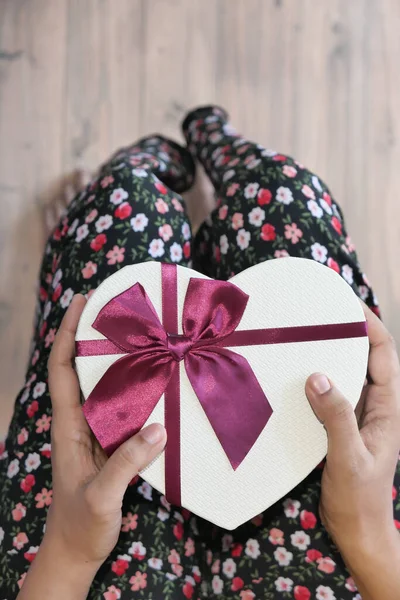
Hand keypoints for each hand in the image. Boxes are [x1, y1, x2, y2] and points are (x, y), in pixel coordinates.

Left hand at [18, 295, 166, 599]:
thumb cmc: (80, 524)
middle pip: (82, 367)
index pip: (63, 368)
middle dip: (96, 334)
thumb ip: (126, 462)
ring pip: (105, 385)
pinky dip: (137, 388)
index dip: (69, 333)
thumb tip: (159, 427)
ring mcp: (96, 431)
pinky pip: (124, 407)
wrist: (77, 551)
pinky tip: (158, 382)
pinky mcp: (112, 443)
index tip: (83, 302)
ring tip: (145, 335)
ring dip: (119, 359)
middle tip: (123, 309)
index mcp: (68, 425)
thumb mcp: (101, 495)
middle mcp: (80, 420)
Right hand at [306, 303, 399, 598]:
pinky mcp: (338, 426)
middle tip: (316, 314)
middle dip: (346, 332)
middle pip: (364, 358)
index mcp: (386, 408)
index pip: (383, 355)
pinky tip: (293, 374)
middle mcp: (372, 405)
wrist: (356, 531)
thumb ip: (336, 418)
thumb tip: (316, 376)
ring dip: (328, 354)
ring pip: (344, 374)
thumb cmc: (360, 498)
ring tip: (302, 336)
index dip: (370, 326)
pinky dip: (314, 378)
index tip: (347, 303)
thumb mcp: (349, 457)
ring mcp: (355, 415)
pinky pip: (327, 394)